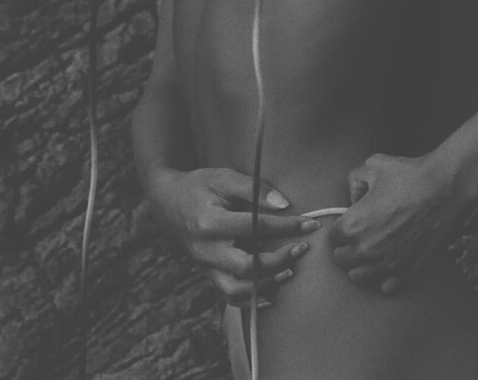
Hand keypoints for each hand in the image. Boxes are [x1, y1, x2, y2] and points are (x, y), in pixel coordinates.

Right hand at [151, 167, 320, 307]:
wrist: (168, 201)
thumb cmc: (199, 186)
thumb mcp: (224, 177)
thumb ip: (254, 189)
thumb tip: (284, 205)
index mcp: (210, 223)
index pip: (255, 228)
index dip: (286, 226)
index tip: (310, 224)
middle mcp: (206, 250)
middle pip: (247, 267)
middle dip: (279, 260)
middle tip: (302, 248)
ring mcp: (205, 266)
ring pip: (236, 289)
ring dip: (267, 283)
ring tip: (290, 270)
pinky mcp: (208, 273)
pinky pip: (228, 295)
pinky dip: (251, 300)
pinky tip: (271, 294)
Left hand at [328, 151, 468, 295]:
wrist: (446, 189)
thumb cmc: (409, 175)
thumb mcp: (373, 165)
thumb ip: (355, 180)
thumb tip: (354, 197)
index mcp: (354, 225)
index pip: (332, 238)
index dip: (340, 228)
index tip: (351, 222)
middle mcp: (367, 249)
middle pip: (342, 260)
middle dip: (347, 247)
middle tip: (360, 235)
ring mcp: (387, 264)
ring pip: (359, 278)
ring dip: (361, 265)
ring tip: (372, 250)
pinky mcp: (408, 271)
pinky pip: (386, 287)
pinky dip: (385, 278)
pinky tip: (391, 262)